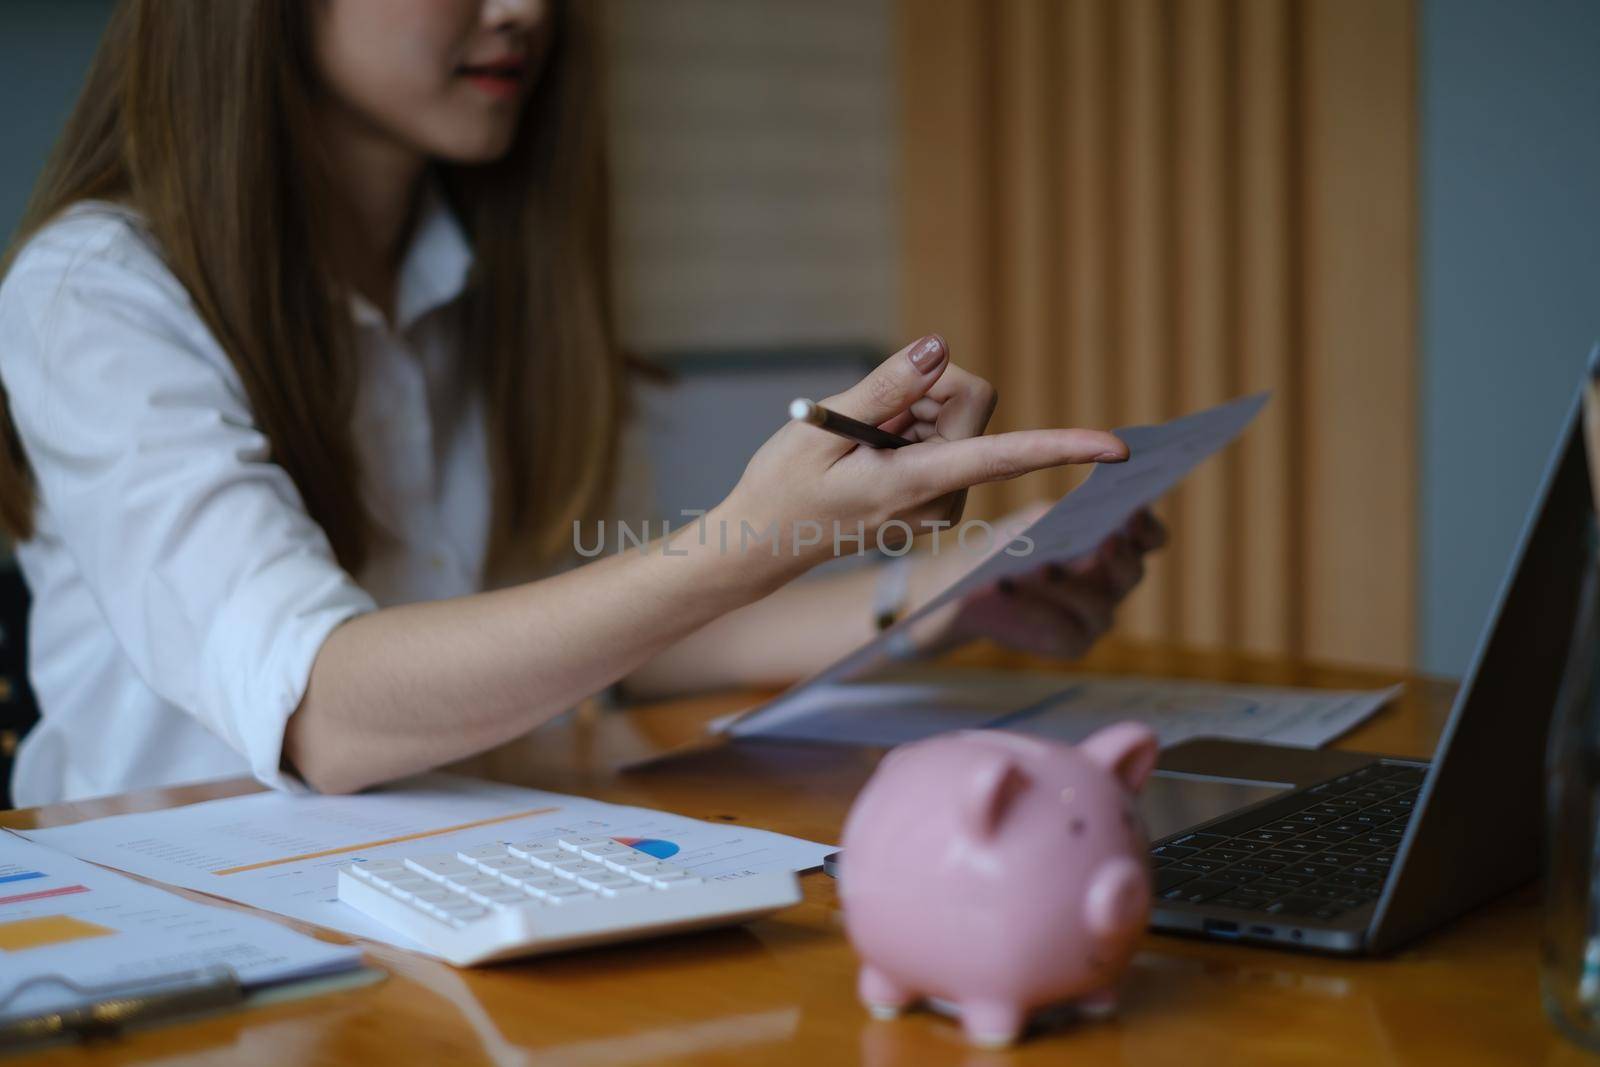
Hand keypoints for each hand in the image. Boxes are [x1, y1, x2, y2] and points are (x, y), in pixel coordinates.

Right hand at [714, 335, 1128, 590]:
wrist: (763, 541)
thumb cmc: (785, 485)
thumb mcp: (824, 427)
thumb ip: (888, 386)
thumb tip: (941, 347)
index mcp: (918, 484)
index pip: (1006, 456)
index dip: (1064, 446)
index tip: (1118, 448)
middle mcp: (943, 498)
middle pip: (971, 405)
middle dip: (925, 391)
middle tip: (867, 417)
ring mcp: (943, 502)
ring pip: (957, 418)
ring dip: (911, 413)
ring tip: (861, 444)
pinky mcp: (939, 496)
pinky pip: (944, 436)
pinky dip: (909, 429)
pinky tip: (871, 453)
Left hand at [909, 503, 1167, 658]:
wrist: (970, 589)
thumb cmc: (1010, 547)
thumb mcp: (1035, 524)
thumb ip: (1063, 517)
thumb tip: (1079, 511)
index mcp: (1113, 548)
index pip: (1149, 539)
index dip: (1148, 528)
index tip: (1133, 512)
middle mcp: (1113, 584)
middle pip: (1133, 573)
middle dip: (1120, 558)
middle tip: (1105, 541)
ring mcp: (1096, 617)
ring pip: (1101, 608)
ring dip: (1072, 586)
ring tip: (1043, 567)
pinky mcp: (1073, 644)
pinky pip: (1063, 630)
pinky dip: (1034, 608)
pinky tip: (1006, 587)